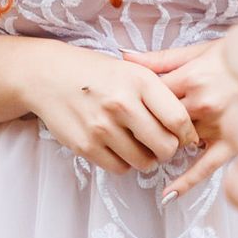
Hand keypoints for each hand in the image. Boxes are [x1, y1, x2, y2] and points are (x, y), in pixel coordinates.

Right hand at [21, 44, 197, 174]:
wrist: (50, 75)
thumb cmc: (98, 73)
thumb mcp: (133, 70)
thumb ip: (159, 94)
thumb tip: (186, 127)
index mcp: (140, 81)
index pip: (178, 119)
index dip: (187, 134)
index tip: (186, 137)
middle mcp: (122, 104)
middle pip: (165, 146)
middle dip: (169, 150)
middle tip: (163, 145)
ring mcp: (102, 127)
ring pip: (143, 162)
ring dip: (147, 159)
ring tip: (141, 146)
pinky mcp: (85, 145)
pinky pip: (119, 168)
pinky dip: (125, 163)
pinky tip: (121, 149)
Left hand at [124, 36, 237, 200]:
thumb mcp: (205, 47)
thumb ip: (164, 57)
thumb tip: (126, 57)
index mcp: (193, 75)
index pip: (150, 94)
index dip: (137, 100)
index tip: (130, 104)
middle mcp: (203, 103)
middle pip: (160, 121)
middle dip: (148, 124)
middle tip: (139, 127)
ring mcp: (218, 126)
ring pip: (178, 143)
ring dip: (163, 147)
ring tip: (148, 151)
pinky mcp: (233, 144)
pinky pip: (206, 167)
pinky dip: (186, 182)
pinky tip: (168, 194)